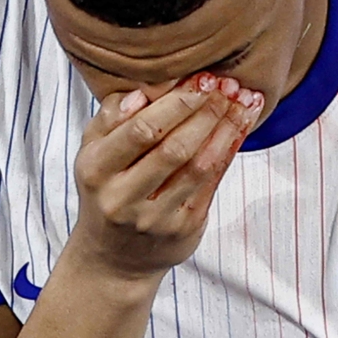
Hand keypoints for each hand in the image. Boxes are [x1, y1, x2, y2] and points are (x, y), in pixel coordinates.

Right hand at [68, 74, 263, 279]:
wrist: (114, 259)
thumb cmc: (106, 189)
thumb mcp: (92, 151)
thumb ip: (111, 117)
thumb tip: (142, 92)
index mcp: (96, 170)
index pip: (142, 130)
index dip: (177, 103)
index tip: (203, 78)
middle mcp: (123, 198)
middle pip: (174, 148)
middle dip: (207, 111)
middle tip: (230, 84)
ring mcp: (154, 218)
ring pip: (198, 167)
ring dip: (226, 130)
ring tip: (244, 101)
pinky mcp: (182, 230)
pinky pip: (211, 184)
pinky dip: (228, 152)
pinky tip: (239, 128)